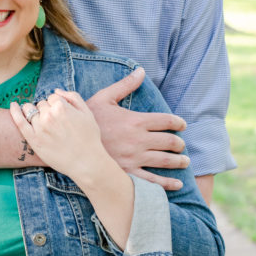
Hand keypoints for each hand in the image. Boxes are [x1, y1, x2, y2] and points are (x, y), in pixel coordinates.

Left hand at [10, 90, 106, 182]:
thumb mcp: (87, 113)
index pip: (53, 98)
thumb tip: (56, 90)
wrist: (86, 162)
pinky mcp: (33, 139)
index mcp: (62, 107)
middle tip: (56, 124)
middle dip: (47, 110)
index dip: (57, 105)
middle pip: (41, 104)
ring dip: (34, 113)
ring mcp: (40, 127)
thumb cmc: (89, 137)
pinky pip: (20, 121)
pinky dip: (15, 111)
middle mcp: (49, 115)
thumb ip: (73, 97)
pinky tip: (13, 105)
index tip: (62, 115)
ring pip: (31, 111)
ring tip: (42, 123)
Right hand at [86, 67, 188, 190]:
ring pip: (165, 160)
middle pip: (169, 142)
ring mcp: (134, 158)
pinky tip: (178, 184)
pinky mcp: (128, 173)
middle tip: (182, 145)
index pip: (166, 121)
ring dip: (179, 161)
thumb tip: (141, 71)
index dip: (178, 123)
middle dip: (179, 144)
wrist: (70, 144)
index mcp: (136, 121)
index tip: (182, 125)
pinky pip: (152, 181)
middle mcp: (139, 140)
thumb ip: (125, 85)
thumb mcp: (104, 98)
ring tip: (185, 161)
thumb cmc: (87, 120)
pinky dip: (167, 183)